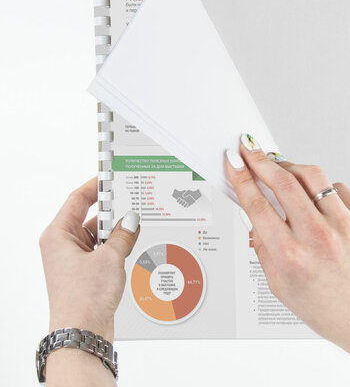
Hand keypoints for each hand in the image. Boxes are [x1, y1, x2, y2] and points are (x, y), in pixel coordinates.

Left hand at [39, 177, 139, 342]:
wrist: (83, 333)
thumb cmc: (83, 299)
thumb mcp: (110, 258)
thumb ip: (123, 234)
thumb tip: (132, 220)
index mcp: (58, 236)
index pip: (76, 199)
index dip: (95, 186)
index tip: (110, 177)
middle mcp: (63, 245)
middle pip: (89, 216)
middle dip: (110, 213)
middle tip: (129, 205)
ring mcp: (74, 259)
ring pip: (97, 234)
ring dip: (115, 233)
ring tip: (130, 232)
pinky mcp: (85, 271)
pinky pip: (102, 249)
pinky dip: (115, 247)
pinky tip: (128, 248)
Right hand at [226, 137, 349, 344]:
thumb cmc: (325, 306)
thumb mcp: (278, 284)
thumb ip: (262, 246)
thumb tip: (253, 211)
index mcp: (291, 256)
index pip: (257, 205)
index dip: (241, 179)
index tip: (234, 164)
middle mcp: (318, 237)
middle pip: (282, 182)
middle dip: (260, 160)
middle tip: (250, 149)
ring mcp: (344, 225)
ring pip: (311, 175)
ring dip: (289, 165)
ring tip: (280, 167)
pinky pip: (336, 187)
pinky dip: (320, 187)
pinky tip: (314, 196)